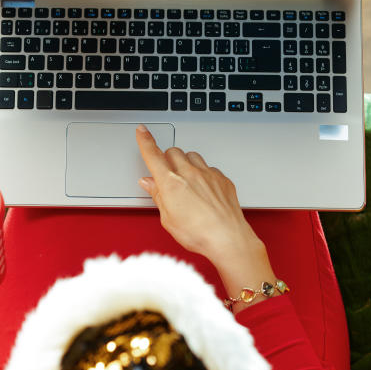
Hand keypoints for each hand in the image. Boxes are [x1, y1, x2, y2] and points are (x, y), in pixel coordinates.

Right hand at [135, 125, 261, 264]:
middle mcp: (189, 174)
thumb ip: (158, 196)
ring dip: (185, 162)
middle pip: (173, 151)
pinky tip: (203, 189)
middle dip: (167, 159)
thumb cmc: (199, 233)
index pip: (153, 155)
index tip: (142, 131)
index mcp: (171, 183)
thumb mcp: (168, 219)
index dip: (145, 140)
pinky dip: (202, 173)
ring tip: (186, 181)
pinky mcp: (222, 179)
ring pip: (191, 155)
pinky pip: (208, 167)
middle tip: (167, 175)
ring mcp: (208, 174)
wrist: (228, 238)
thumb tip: (149, 183)